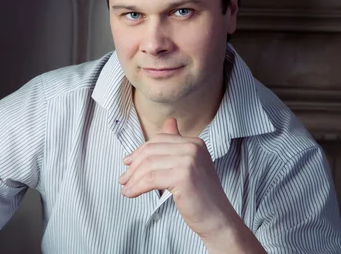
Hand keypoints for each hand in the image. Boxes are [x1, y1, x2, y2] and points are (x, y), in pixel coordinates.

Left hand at [118, 118, 239, 239]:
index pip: (159, 140)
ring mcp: (189, 161)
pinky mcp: (183, 177)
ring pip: (149, 165)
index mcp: (195, 142)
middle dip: (134, 166)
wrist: (217, 218)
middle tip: (123, 179)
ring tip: (125, 188)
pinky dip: (137, 187)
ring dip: (133, 178)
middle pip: (152, 151)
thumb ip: (176, 144)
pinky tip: (131, 193)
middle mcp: (193, 147)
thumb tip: (169, 122)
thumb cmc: (201, 195)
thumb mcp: (189, 165)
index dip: (140, 152)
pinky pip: (150, 179)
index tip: (128, 163)